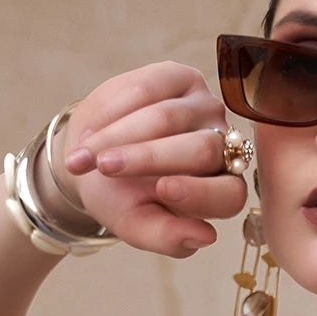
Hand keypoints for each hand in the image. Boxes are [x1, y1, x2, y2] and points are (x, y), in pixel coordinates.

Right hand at [50, 60, 250, 257]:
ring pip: (169, 118)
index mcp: (223, 191)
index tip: (164, 189)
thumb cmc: (121, 199)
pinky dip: (115, 110)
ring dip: (120, 136)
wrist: (92, 160)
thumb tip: (206, 238)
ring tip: (87, 157)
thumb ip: (168, 238)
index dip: (200, 193)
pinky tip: (93, 131)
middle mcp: (224, 148)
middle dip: (147, 159)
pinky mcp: (179, 77)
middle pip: (199, 151)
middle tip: (106, 169)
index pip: (229, 194)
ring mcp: (204, 109)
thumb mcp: (138, 225)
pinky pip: (149, 89)